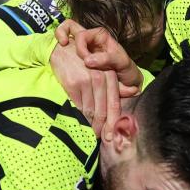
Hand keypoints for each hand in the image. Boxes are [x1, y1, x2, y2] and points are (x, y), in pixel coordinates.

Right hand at [52, 21, 141, 139]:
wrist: (61, 50)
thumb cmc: (82, 63)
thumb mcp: (100, 70)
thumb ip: (113, 86)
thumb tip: (128, 98)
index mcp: (110, 75)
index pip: (114, 103)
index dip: (114, 122)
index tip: (112, 135)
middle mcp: (100, 77)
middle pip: (103, 110)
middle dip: (103, 128)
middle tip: (103, 139)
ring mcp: (86, 80)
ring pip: (91, 110)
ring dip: (91, 125)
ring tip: (91, 134)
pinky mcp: (72, 83)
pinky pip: (78, 106)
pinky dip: (80, 117)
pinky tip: (81, 124)